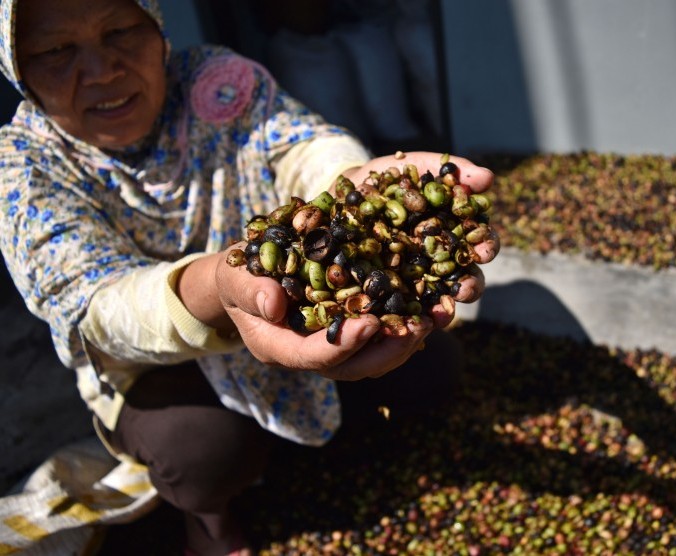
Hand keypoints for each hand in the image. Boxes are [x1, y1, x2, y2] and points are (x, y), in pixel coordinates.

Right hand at [214, 243, 433, 379]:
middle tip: (418, 327)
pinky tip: (432, 306)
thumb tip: (273, 303)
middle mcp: (312, 354)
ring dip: (407, 341)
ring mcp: (333, 347)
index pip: (315, 357)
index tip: (370, 324)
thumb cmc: (239, 278)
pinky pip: (382, 339)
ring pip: (375, 358)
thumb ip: (250, 289)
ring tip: (435, 318)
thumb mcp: (235, 276)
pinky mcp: (350, 333)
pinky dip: (407, 325)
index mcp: (281, 348)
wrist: (247, 281)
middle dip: (389, 350)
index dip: (344, 344)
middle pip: (355, 367)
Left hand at [341, 151, 496, 326]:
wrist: (334, 196)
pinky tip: (404, 325)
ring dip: (443, 311)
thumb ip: (446, 170)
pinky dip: (405, 321)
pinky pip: (398, 315)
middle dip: (470, 286)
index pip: (478, 243)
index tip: (484, 251)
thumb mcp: (409, 166)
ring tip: (439, 315)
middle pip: (464, 280)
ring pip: (435, 304)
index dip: (485, 247)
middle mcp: (436, 264)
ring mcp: (410, 284)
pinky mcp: (383, 299)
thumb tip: (488, 178)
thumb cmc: (379, 181)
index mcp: (450, 234)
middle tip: (466, 288)